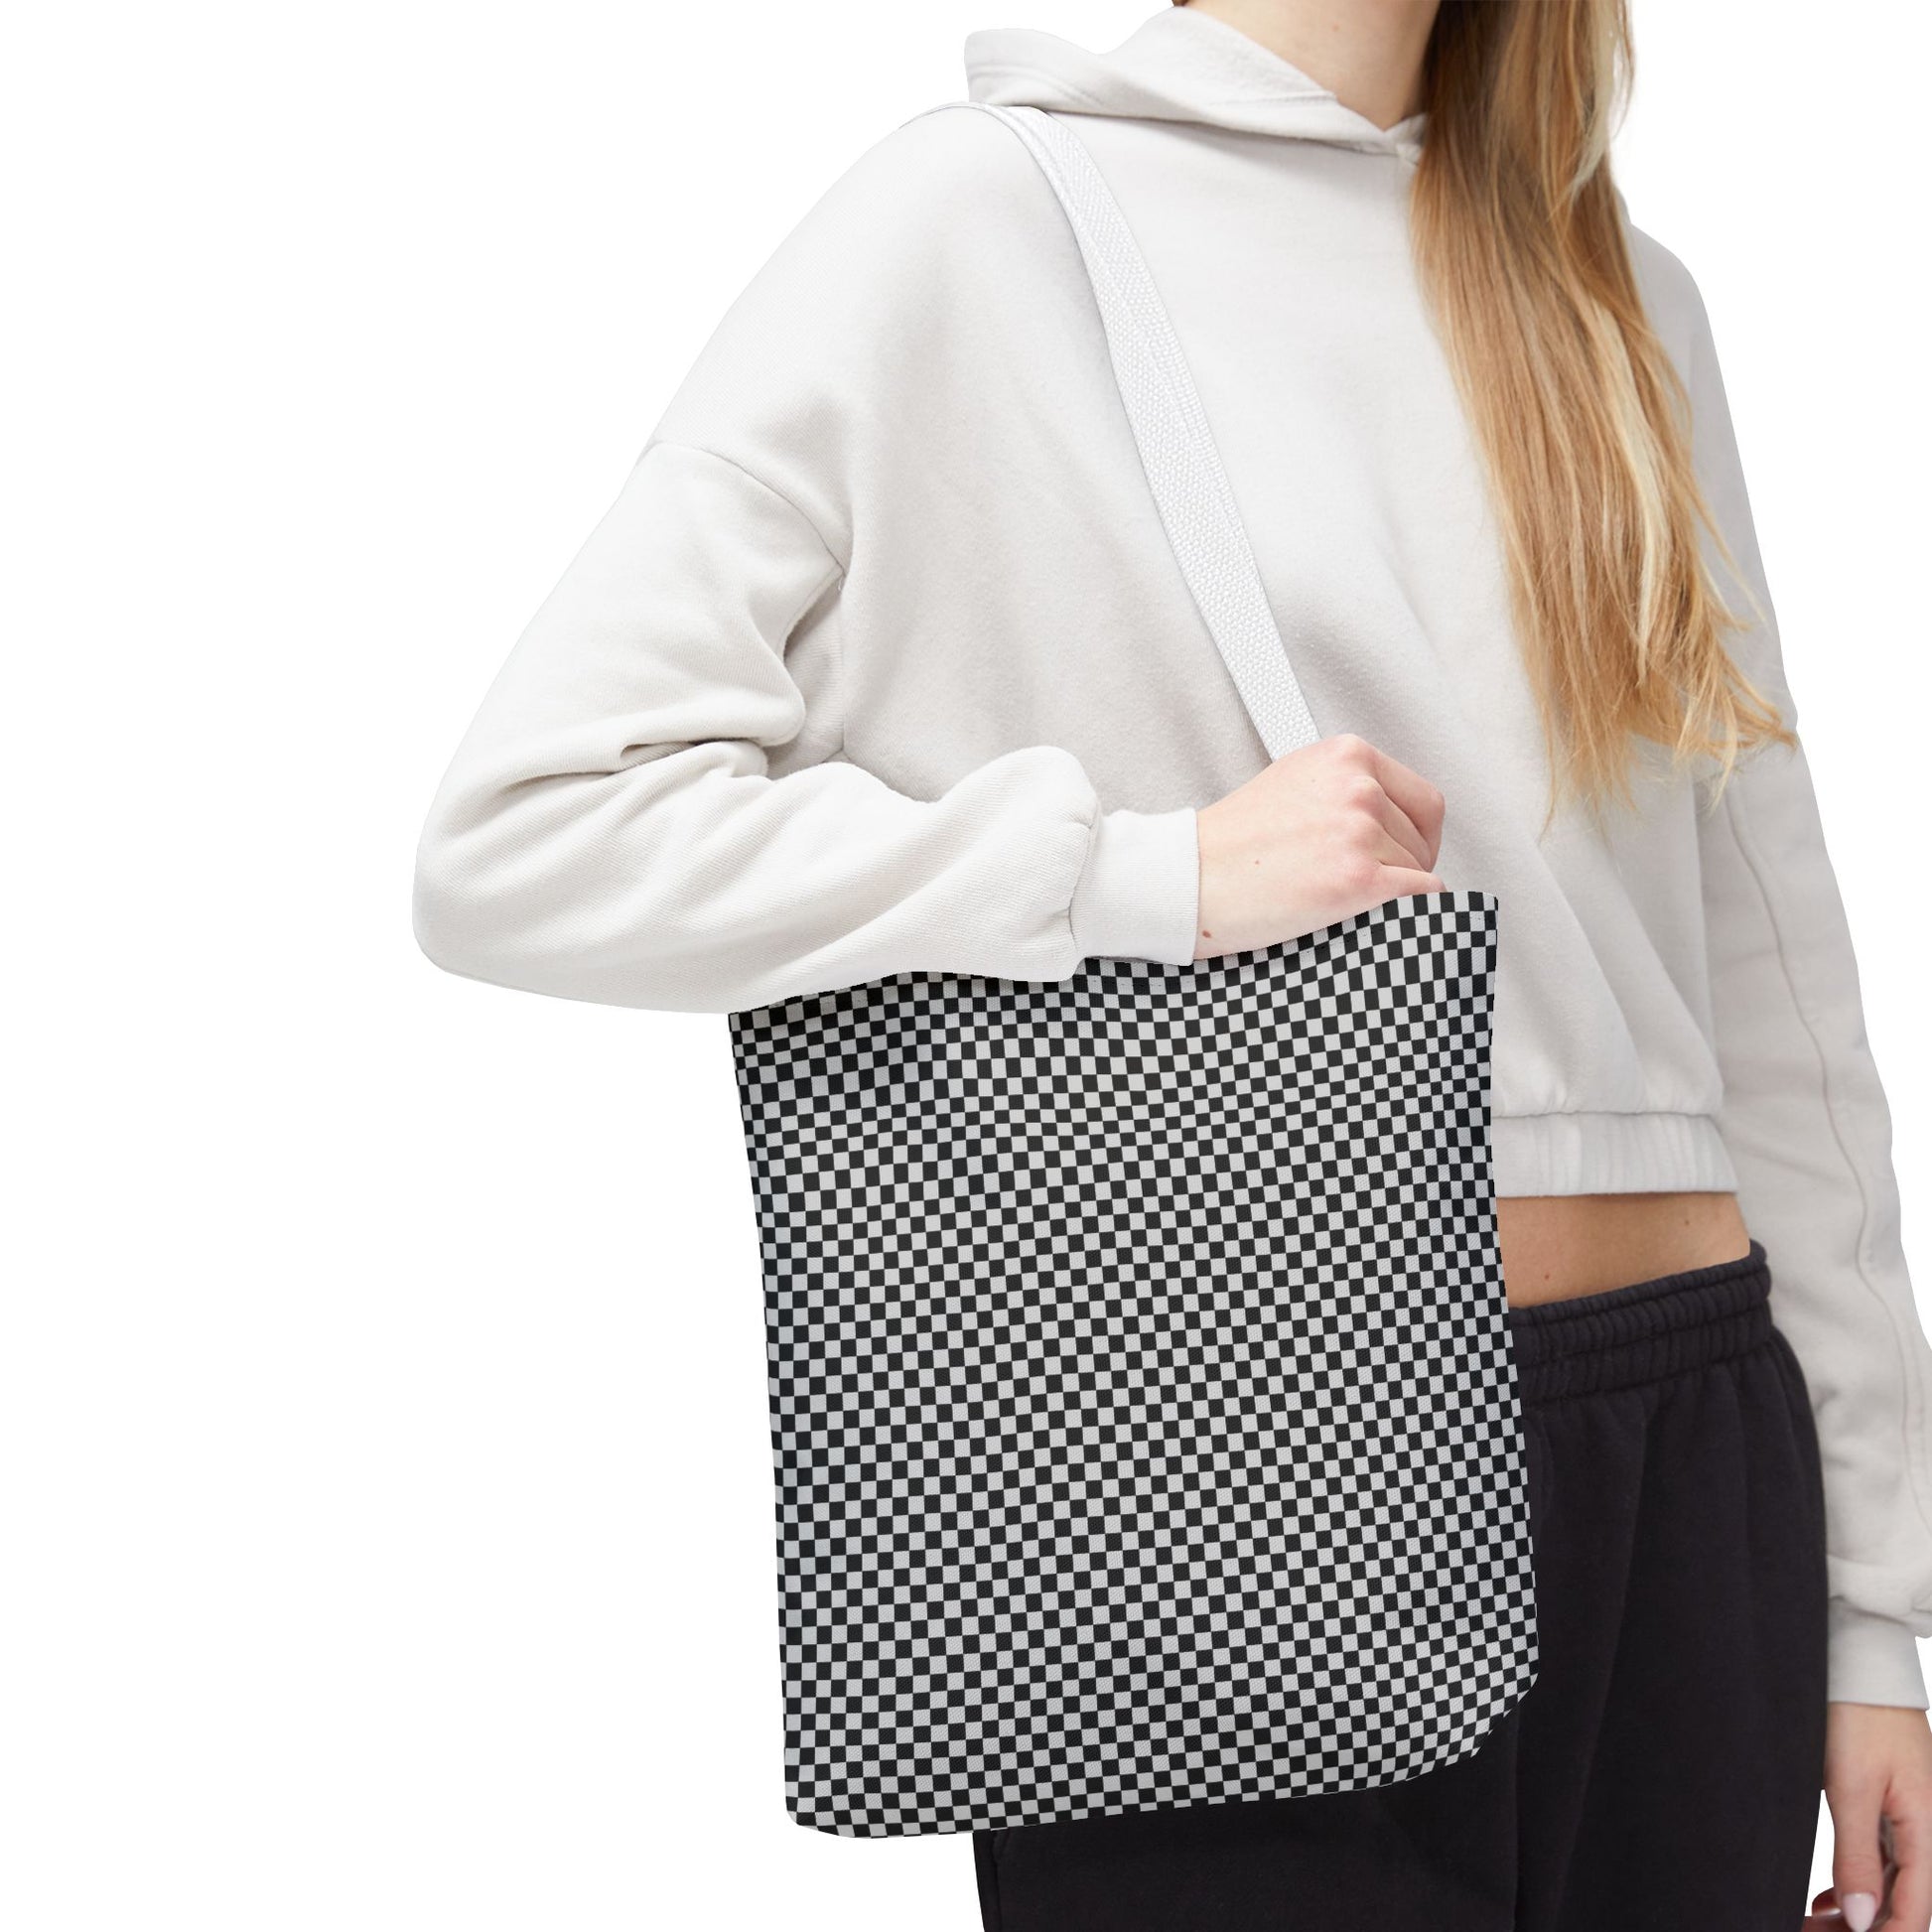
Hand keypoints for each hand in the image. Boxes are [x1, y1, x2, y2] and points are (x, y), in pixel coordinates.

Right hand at [1193, 733, 1445, 959]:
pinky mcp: (1358, 880)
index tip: (1401, 855)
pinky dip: (1404, 914)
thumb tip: (1392, 824)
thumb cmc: (1227, 844)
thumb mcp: (1294, 784)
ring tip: (1340, 898)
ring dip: (1391, 893)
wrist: (1186, 879)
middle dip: (1402, 867)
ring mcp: (1360, 833)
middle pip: (1422, 839)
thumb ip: (1345, 791)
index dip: (1415, 836)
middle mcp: (1358, 787)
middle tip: (1365, 884)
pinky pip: (1418, 901)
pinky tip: (1370, 915)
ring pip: (1417, 873)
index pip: (1423, 800)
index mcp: (1346, 756)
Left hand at [1805, 1702, 1931, 1928]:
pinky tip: (1831, 1899)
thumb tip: (1862, 1919)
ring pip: (1893, 1883)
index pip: (1915, 1911)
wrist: (1861, 1663)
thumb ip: (1858, 1853)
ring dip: (1860, 1910)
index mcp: (1927, 1830)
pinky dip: (1858, 1882)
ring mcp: (1910, 1818)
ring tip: (1817, 1923)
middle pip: (1905, 1902)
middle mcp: (1926, 1830)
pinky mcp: (1891, 1805)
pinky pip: (1883, 1859)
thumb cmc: (1858, 1715)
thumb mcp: (1851, 1785)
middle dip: (1867, 1926)